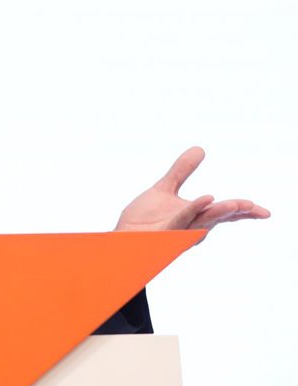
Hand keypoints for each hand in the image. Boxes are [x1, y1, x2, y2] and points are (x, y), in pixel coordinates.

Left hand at [115, 147, 270, 232]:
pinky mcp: (165, 234)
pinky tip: (206, 199)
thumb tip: (200, 148)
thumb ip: (181, 170)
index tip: (263, 212)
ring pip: (203, 221)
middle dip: (238, 212)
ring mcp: (178, 232)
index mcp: (196, 216)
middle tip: (258, 210)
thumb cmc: (145, 220)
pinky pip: (181, 221)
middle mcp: (192, 226)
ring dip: (220, 212)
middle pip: (219, 218)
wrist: (123, 237)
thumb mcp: (165, 189)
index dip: (244, 212)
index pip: (223, 214)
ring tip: (237, 204)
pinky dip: (193, 210)